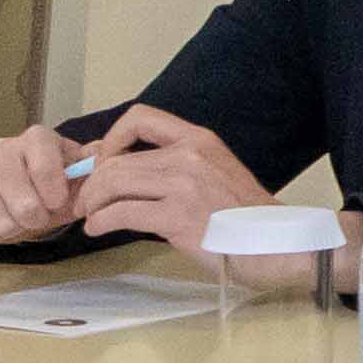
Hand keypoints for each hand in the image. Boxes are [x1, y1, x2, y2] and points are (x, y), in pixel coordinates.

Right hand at [0, 129, 90, 248]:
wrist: (19, 187)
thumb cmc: (54, 183)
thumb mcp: (79, 175)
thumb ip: (94, 169)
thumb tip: (102, 160)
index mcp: (36, 139)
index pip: (44, 165)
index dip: (55, 193)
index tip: (59, 202)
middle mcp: (1, 147)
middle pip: (22, 203)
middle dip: (37, 219)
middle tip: (39, 216)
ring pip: (0, 221)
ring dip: (15, 229)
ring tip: (19, 218)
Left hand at [66, 109, 270, 254]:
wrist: (276, 245)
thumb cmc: (245, 217)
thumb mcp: (215, 174)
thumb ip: (176, 166)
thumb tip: (124, 169)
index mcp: (198, 140)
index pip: (140, 118)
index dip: (112, 138)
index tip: (105, 162)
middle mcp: (189, 155)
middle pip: (117, 160)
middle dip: (93, 183)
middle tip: (87, 202)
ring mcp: (183, 186)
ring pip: (114, 184)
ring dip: (93, 203)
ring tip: (90, 217)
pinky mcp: (177, 218)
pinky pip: (121, 213)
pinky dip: (101, 222)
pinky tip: (98, 229)